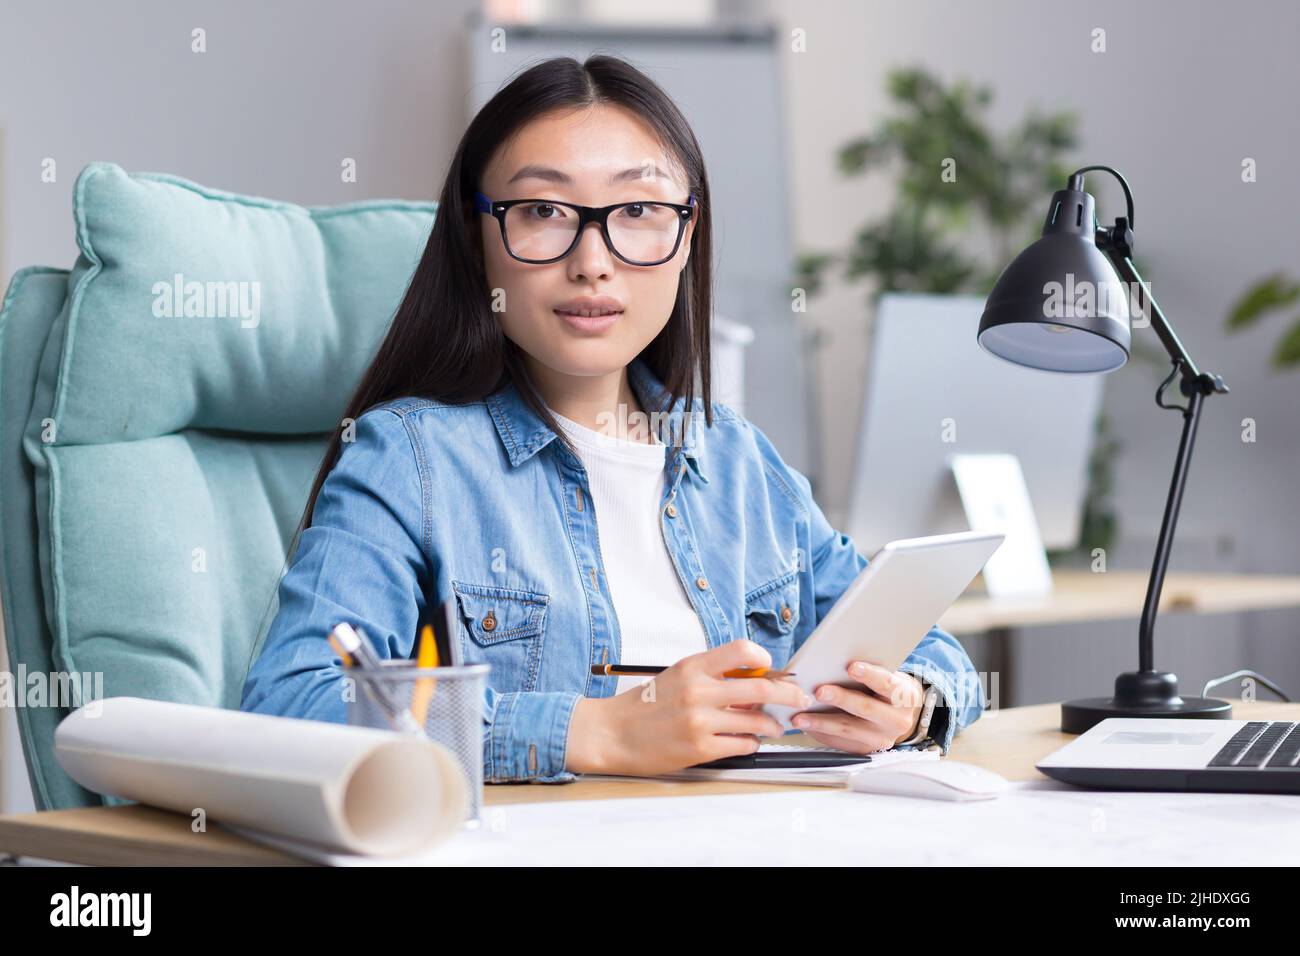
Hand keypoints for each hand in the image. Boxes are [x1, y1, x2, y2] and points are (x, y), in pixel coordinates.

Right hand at [566, 639, 815, 775]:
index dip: (765, 659)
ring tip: (774, 726)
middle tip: (798, 699)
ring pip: (757, 720)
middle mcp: (699, 690)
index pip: (743, 650)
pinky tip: (748, 741)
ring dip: (772, 724)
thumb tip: (752, 683)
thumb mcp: (676, 676)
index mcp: (693, 666)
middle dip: (789, 694)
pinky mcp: (700, 748)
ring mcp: (700, 720)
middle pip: (762, 687)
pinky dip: (751, 743)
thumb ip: (712, 676)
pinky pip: (742, 745)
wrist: (612, 733)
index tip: (772, 669)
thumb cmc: (644, 705)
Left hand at [791, 660, 924, 753]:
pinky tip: (806, 727)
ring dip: (821, 723)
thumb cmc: (887, 689)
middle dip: (841, 699)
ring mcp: (881, 739)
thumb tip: (835, 662)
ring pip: (849, 730)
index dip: (870, 675)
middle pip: (865, 709)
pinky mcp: (866, 751)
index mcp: (905, 697)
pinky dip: (821, 734)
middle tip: (819, 692)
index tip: (851, 666)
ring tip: (800, 717)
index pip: (887, 684)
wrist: (901, 715)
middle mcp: (896, 721)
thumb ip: (869, 672)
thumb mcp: (887, 676)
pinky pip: (841, 744)